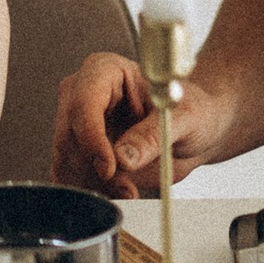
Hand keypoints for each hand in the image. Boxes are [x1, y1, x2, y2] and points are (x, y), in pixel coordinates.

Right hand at [51, 50, 227, 200]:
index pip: (84, 101)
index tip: (108, 166)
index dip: (91, 136)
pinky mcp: (81, 152)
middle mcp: (85, 95)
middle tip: (126, 188)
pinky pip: (73, 175)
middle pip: (69, 134)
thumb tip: (123, 156)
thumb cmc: (192, 112)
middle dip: (94, 168)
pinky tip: (119, 192)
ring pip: (68, 160)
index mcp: (106, 71)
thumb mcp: (184, 119)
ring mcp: (79, 125)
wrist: (195, 134)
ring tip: (130, 190)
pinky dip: (93, 190)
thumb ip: (154, 135)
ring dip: (95, 183)